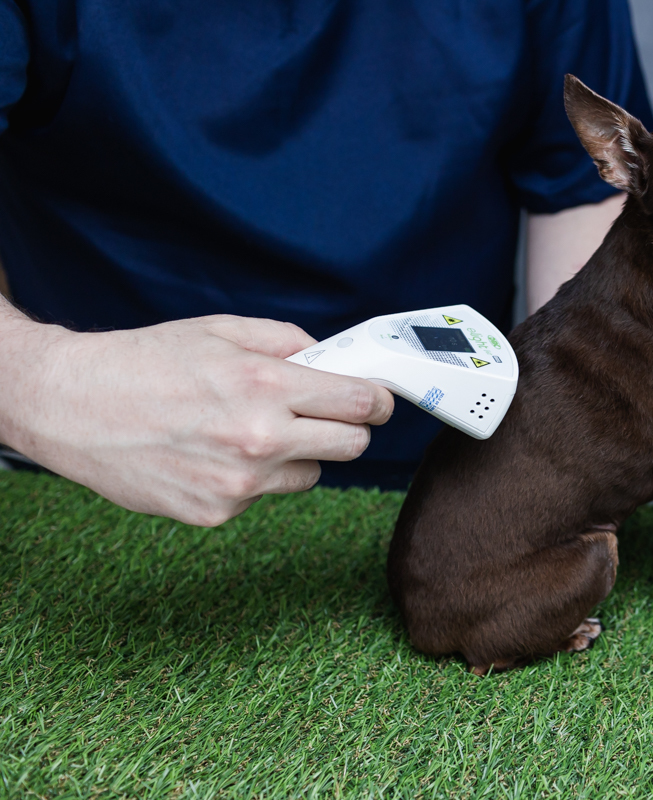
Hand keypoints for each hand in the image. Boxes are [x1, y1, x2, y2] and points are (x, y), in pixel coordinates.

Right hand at [0, 314, 393, 526]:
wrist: (70, 405)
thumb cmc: (145, 362)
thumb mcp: (221, 331)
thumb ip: (288, 342)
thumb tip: (333, 359)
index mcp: (266, 384)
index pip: (362, 403)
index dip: (378, 400)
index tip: (379, 400)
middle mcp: (260, 438)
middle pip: (353, 446)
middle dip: (347, 428)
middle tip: (324, 415)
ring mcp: (239, 483)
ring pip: (310, 474)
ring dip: (295, 455)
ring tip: (245, 431)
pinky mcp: (216, 513)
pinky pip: (263, 495)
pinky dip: (251, 479)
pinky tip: (211, 454)